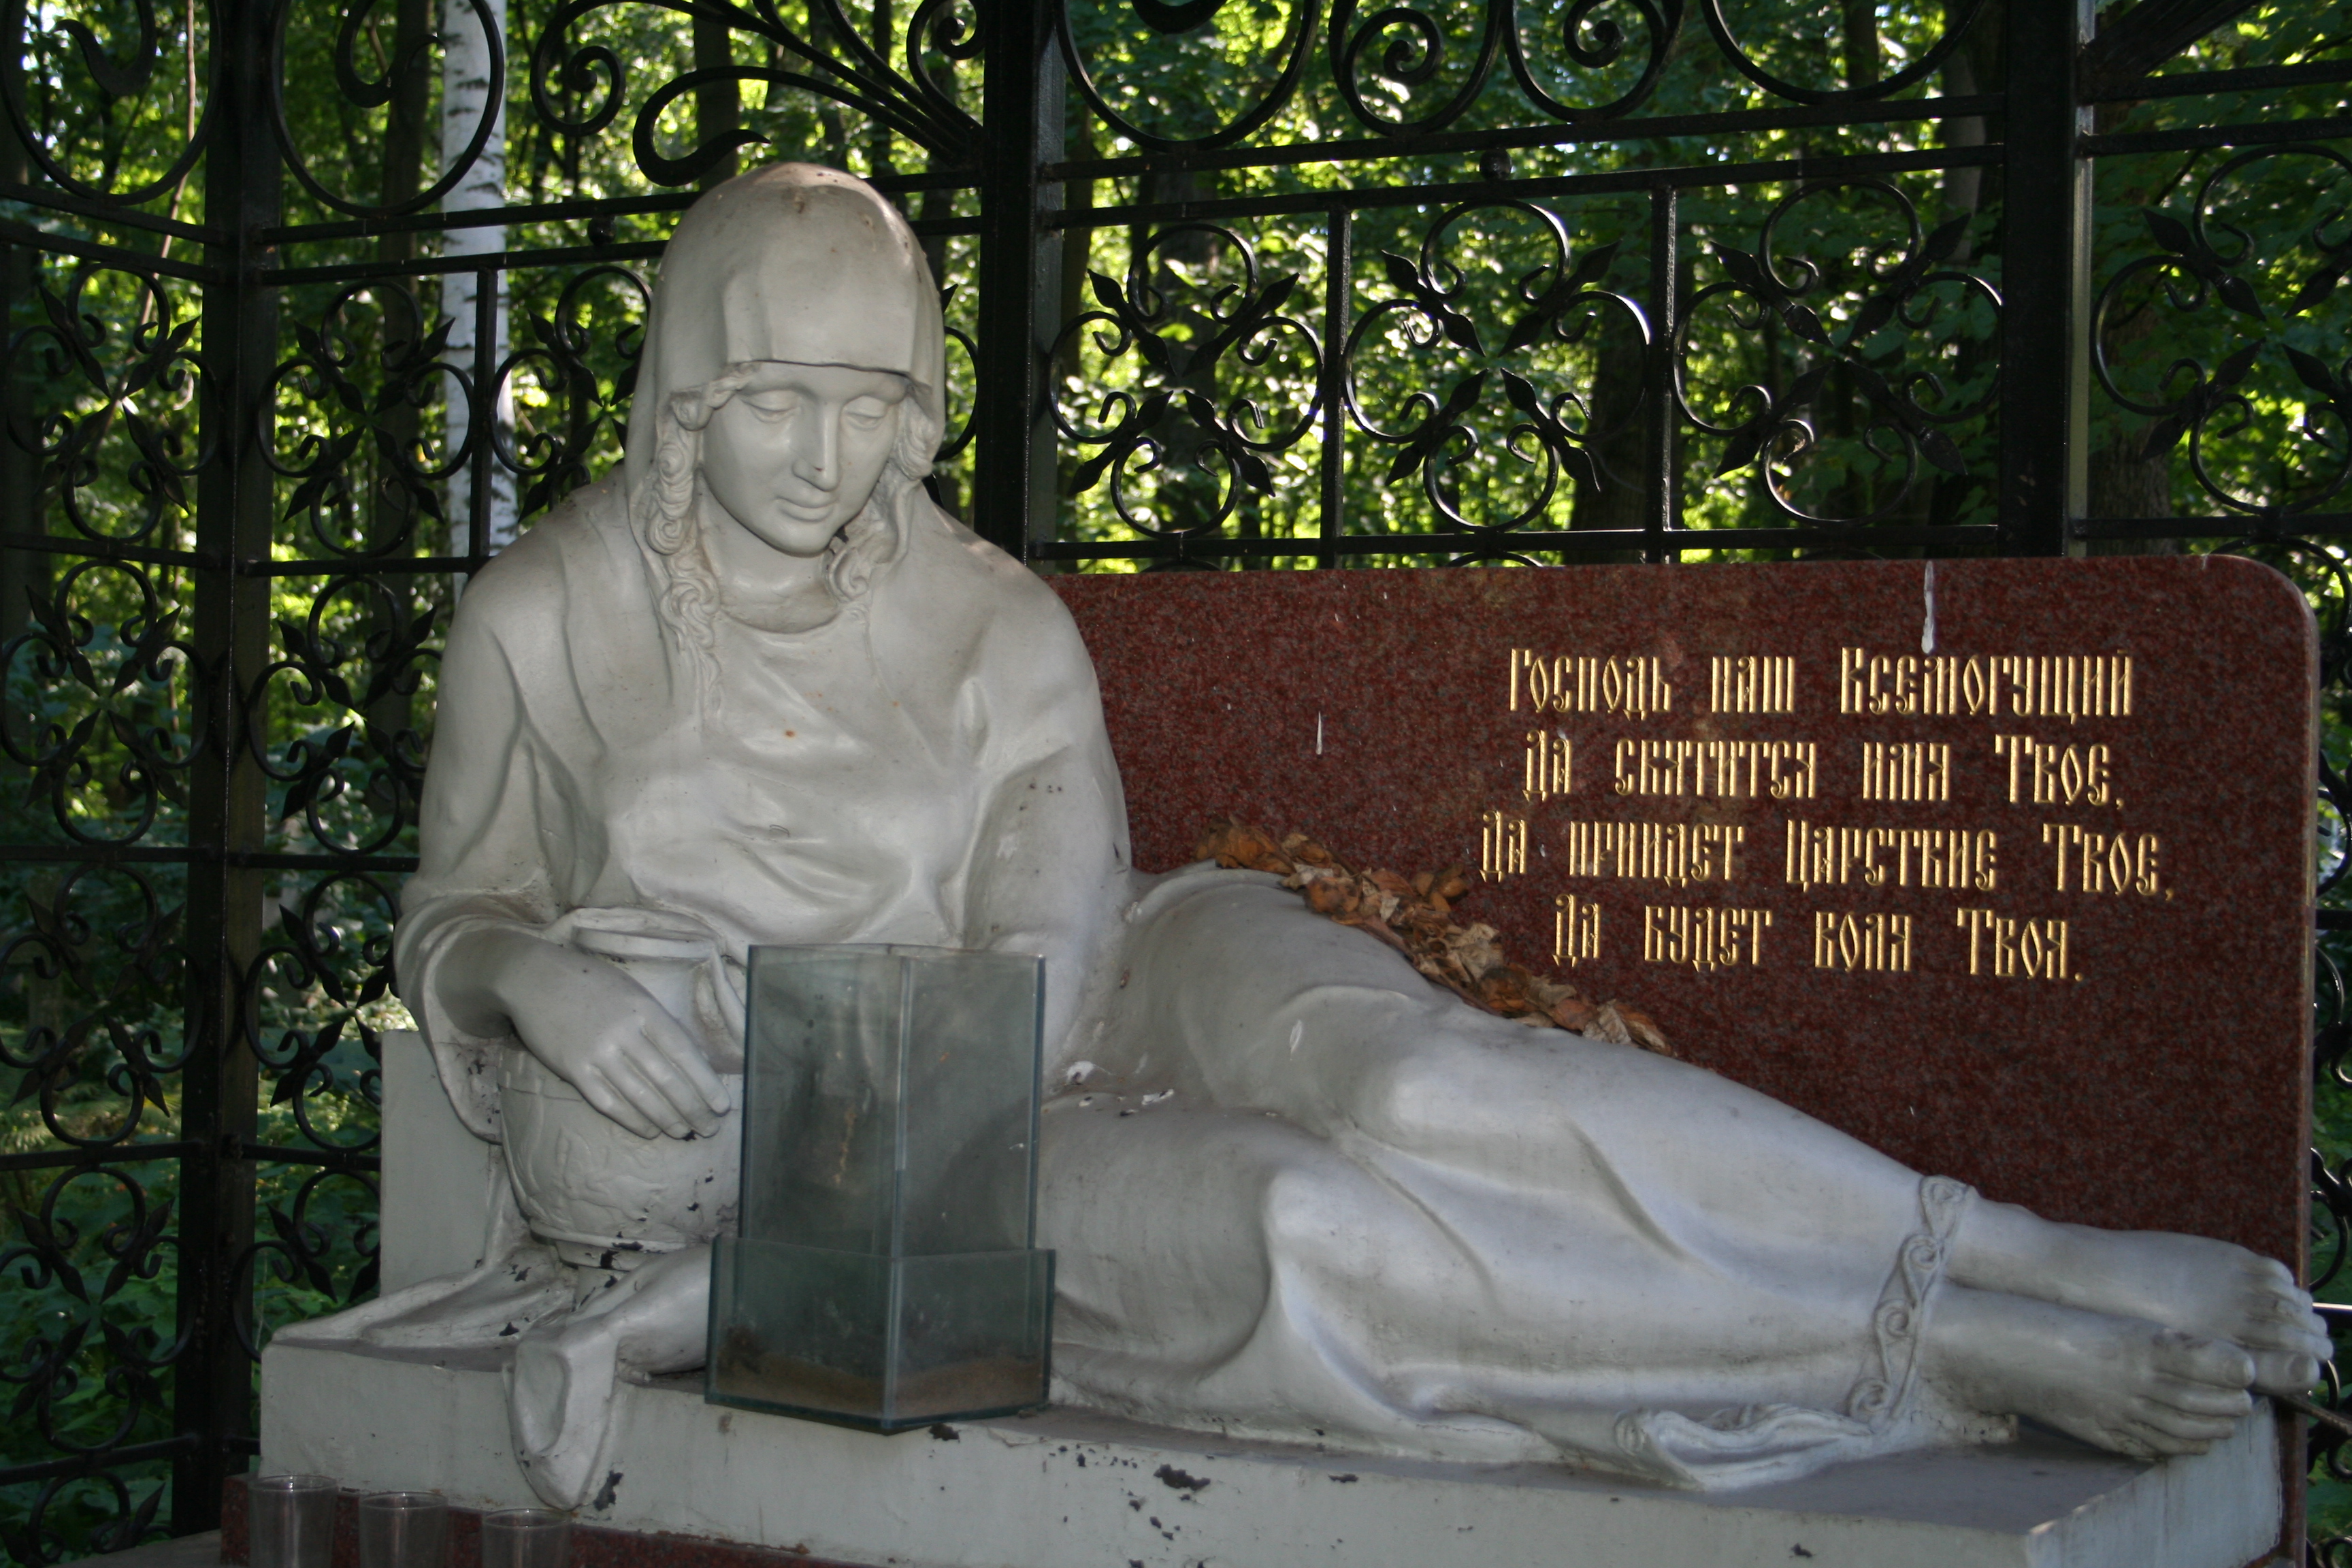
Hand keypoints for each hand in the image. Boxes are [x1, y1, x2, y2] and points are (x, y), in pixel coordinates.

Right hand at [466, 930, 731, 1139]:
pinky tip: (649, 1131)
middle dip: (692, 1108)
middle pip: (666, 1079)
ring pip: (639, 1095)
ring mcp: (597, 1051)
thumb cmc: (592, 984)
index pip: (684, 1052)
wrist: (535, 978)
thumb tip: (692, 1059)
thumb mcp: (633, 991)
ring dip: (665, 1119)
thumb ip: (659, 1022)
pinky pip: (607, 1101)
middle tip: (709, 1127)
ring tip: (684, 1133)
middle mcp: (624, 1031)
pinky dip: (631, 1120)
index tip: (722, 1105)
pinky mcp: (573, 1068)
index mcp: (645, 1009)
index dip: (705, 1082)